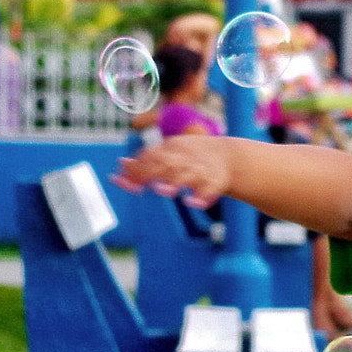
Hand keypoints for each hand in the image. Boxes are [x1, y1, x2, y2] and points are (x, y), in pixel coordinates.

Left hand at [114, 135, 231, 209]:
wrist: (232, 158)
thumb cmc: (193, 158)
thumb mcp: (172, 153)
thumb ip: (147, 160)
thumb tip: (121, 163)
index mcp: (174, 148)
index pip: (150, 155)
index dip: (135, 168)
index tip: (119, 180)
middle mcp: (186, 158)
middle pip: (165, 164)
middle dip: (149, 174)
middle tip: (135, 188)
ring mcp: (201, 170)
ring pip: (187, 176)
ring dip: (175, 183)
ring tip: (163, 191)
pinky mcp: (216, 183)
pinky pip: (209, 190)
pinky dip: (201, 197)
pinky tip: (192, 202)